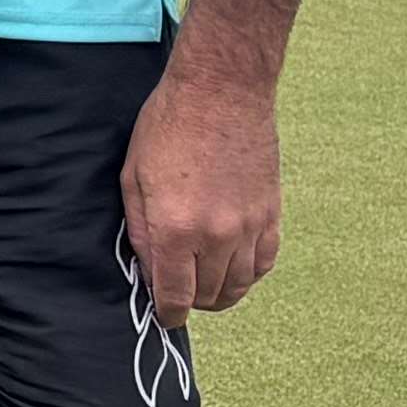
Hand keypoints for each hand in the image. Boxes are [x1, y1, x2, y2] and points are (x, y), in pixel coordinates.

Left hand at [119, 61, 279, 316]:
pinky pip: (265, 263)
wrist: (223, 90)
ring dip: (220, 292)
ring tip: (204, 284)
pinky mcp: (272, 213)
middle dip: (191, 302)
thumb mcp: (134, 178)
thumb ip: (141, 232)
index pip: (176, 297)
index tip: (164, 316)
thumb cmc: (168, 126)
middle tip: (179, 292)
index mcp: (176, 229)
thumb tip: (150, 272)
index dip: (168, 314)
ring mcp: (250, 226)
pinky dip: (248, 273)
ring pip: (240, 285)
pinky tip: (232, 265)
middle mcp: (217, 235)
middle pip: (209, 296)